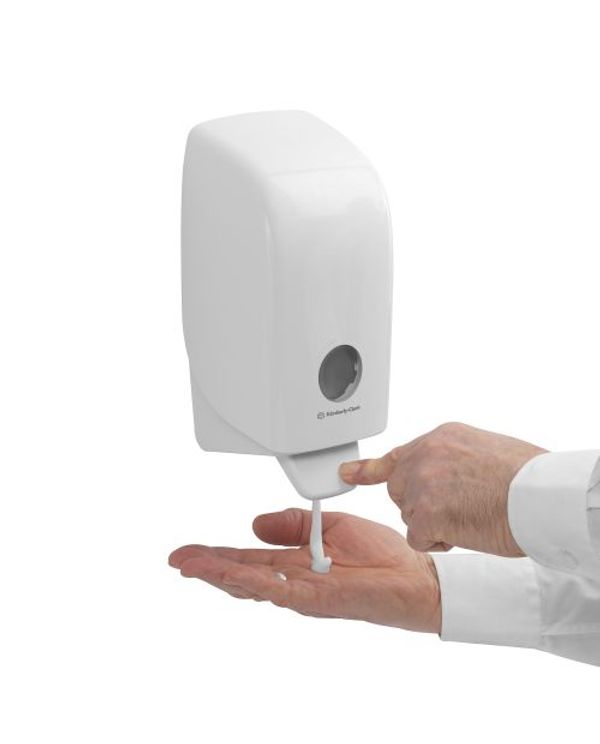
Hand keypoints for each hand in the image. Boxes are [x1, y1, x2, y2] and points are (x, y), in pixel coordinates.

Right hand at [169, 508, 440, 632]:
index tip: (191, 551)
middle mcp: (294, 581)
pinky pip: (276, 589)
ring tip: (191, 565)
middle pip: (241, 575)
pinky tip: (228, 574)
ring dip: (219, 574)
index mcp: (297, 563)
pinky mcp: (315, 600)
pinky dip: (249, 581)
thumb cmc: (381, 555)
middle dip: (208, 567)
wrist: (415, 576)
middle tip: (178, 559)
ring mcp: (302, 593)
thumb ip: (292, 525)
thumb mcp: (330, 527)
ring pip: (251, 584)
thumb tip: (255, 524)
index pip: (249, 559)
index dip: (219, 555)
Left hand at [339, 422, 545, 556]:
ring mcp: (423, 482)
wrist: (542, 495)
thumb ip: (452, 458)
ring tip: (472, 514)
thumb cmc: (527, 478)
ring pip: (410, 515)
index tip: (345, 473)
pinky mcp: (426, 512)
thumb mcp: (483, 450)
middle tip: (457, 507)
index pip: (397, 455)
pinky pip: (419, 537)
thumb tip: (446, 474)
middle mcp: (425, 455)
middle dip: (420, 505)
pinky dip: (440, 541)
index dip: (370, 469)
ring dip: (435, 524)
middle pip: (399, 489)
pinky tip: (466, 530)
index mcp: (441, 437)